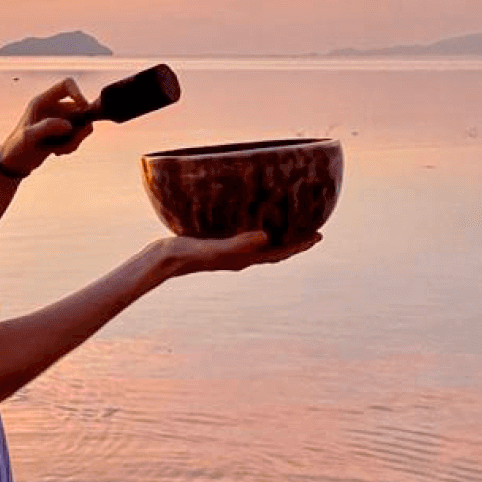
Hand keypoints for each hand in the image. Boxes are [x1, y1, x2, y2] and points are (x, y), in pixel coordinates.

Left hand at [0, 78, 95, 176]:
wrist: (15, 162)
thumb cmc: (17, 147)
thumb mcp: (28, 137)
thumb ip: (47, 127)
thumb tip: (68, 125)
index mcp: (43, 101)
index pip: (66, 85)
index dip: (78, 93)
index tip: (83, 109)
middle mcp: (53, 107)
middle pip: (80, 108)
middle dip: (78, 128)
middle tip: (69, 143)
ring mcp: (59, 119)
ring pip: (81, 124)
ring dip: (75, 139)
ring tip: (59, 150)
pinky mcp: (63, 132)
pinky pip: (78, 135)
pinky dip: (72, 145)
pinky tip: (57, 151)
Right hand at [161, 229, 323, 277]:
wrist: (163, 260)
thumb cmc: (187, 253)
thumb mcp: (214, 247)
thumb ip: (239, 244)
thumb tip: (266, 237)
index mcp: (244, 259)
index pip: (279, 252)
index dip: (300, 245)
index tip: (319, 235)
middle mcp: (241, 257)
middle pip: (276, 250)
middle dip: (295, 241)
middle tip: (314, 229)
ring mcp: (230, 252)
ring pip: (263, 245)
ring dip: (279, 237)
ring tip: (290, 224)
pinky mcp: (218, 244)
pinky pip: (247, 237)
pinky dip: (258, 231)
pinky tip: (253, 220)